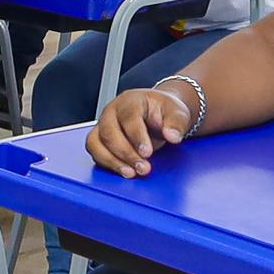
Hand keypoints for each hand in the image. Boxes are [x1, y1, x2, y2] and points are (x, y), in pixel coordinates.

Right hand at [87, 72, 204, 174]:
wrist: (157, 114)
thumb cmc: (163, 111)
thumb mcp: (177, 112)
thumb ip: (176, 123)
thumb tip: (172, 136)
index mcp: (130, 100)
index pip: (128, 117)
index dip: (137, 136)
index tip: (147, 152)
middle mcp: (112, 111)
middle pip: (109, 132)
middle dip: (125, 153)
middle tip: (143, 167)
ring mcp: (103, 125)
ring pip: (96, 143)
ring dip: (112, 161)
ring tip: (131, 172)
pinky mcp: (100, 139)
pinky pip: (96, 152)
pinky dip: (108, 164)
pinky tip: (124, 171)